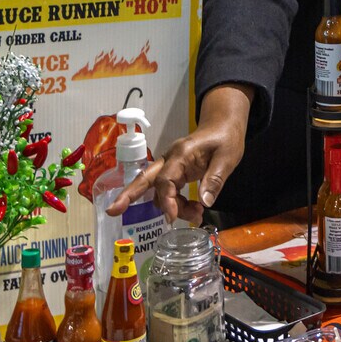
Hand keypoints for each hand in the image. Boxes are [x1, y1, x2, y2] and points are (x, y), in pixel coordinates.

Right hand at [108, 86, 250, 221]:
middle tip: (113, 211)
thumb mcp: (227, 158)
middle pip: (145, 179)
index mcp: (182, 154)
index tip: (172, 218)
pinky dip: (176, 203)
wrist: (223, 124)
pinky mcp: (175, 171)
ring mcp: (171, 165)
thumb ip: (215, 179)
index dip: (167, 201)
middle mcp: (171, 159)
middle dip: (128, 195)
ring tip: (196, 215)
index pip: (165, 180)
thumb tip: (204, 202)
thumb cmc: (226, 138)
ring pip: (160, 190)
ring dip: (172, 207)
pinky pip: (168, 190)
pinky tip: (194, 209)